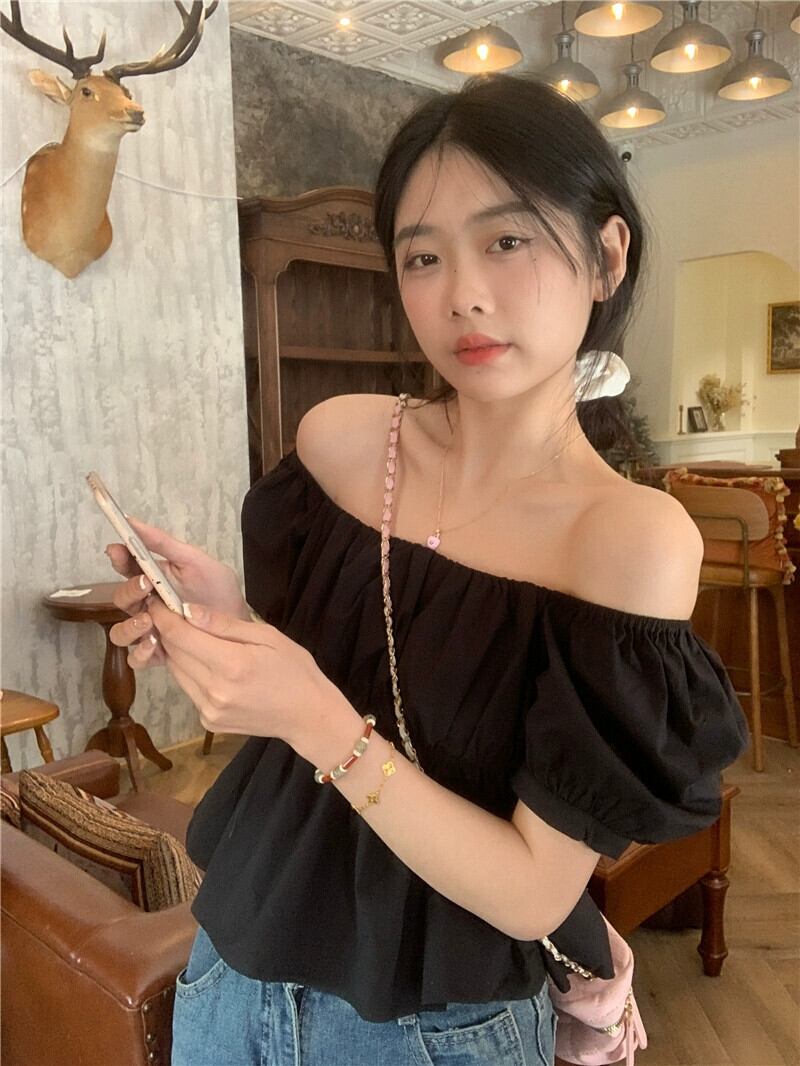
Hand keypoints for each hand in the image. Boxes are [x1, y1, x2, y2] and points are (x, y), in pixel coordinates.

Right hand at [107, 516, 247, 670]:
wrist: (239, 622)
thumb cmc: (218, 590)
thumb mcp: (195, 560)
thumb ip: (164, 543)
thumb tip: (133, 521)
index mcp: (152, 578)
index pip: (126, 567)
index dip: (118, 557)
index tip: (118, 550)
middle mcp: (146, 605)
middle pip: (120, 599)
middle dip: (129, 590)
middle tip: (147, 585)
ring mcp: (151, 630)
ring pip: (121, 632)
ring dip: (130, 625)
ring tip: (149, 620)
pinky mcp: (159, 653)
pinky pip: (137, 658)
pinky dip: (140, 653)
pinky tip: (155, 644)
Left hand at [147, 598, 349, 746]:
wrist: (308, 715)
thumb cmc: (294, 669)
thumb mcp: (267, 636)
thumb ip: (225, 625)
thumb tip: (188, 610)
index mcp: (231, 664)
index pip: (180, 636)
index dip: (163, 616)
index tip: (156, 601)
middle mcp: (214, 690)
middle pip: (173, 654)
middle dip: (168, 631)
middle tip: (172, 614)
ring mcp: (209, 710)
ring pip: (177, 672)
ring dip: (178, 652)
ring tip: (191, 637)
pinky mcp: (208, 722)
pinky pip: (189, 690)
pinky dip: (191, 673)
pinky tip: (209, 665)